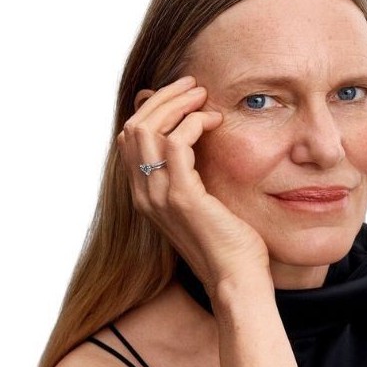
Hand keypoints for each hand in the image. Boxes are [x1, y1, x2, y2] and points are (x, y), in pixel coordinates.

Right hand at [118, 76, 269, 289]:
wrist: (235, 281)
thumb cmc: (226, 243)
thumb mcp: (200, 201)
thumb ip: (190, 173)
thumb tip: (194, 138)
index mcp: (144, 194)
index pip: (130, 136)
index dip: (153, 107)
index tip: (185, 95)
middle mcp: (143, 194)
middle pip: (134, 125)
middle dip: (164, 97)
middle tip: (194, 85)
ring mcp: (159, 196)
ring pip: (149, 128)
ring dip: (178, 104)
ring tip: (204, 97)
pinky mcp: (182, 197)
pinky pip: (177, 143)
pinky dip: (194, 123)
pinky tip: (214, 122)